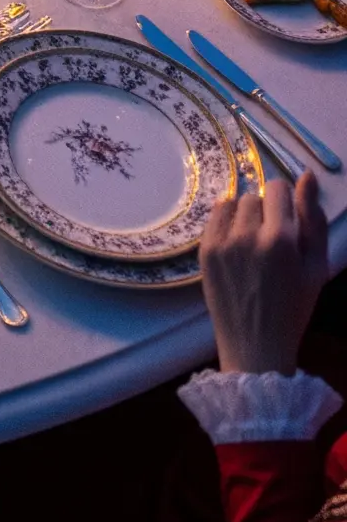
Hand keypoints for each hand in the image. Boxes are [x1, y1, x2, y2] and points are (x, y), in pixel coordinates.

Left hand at [201, 172, 327, 374]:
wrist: (256, 346)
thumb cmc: (294, 308)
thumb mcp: (316, 267)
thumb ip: (314, 219)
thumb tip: (307, 175)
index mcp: (281, 240)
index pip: (278, 188)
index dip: (286, 203)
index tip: (287, 223)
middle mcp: (249, 235)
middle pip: (256, 195)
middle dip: (266, 211)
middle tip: (271, 241)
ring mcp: (223, 242)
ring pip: (235, 202)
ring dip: (245, 216)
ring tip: (253, 245)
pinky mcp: (204, 250)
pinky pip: (215, 214)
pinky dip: (227, 222)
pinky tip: (236, 245)